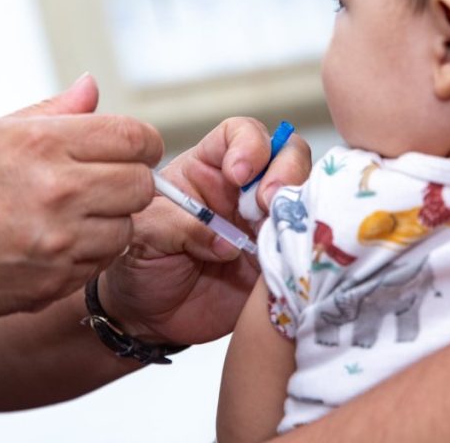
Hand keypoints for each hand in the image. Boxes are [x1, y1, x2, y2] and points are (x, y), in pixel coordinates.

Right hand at [0, 75, 162, 326]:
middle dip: (129, 180)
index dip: (140, 143)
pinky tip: (55, 243)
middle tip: (103, 182)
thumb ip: (52, 112)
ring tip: (71, 215)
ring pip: (127, 227)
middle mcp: (58, 191)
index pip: (135, 137)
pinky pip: (101, 262)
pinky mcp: (55, 281)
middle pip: (142, 184)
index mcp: (43, 143)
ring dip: (110, 221)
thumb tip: (91, 87)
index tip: (129, 149)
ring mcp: (58, 241)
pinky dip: (89, 253)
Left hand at [100, 117, 310, 344]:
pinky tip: (288, 261)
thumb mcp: (144, 234)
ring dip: (298, 210)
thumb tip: (225, 241)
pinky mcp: (280, 262)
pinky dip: (306, 250)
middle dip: (285, 172)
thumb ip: (178, 224)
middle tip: (266, 202)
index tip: (239, 173)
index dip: (248, 144)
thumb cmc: (140, 263)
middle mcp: (245, 191)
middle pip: (287, 156)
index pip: (240, 134)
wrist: (150, 316)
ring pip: (306, 198)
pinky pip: (309, 248)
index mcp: (209, 169)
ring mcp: (267, 225)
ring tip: (276, 235)